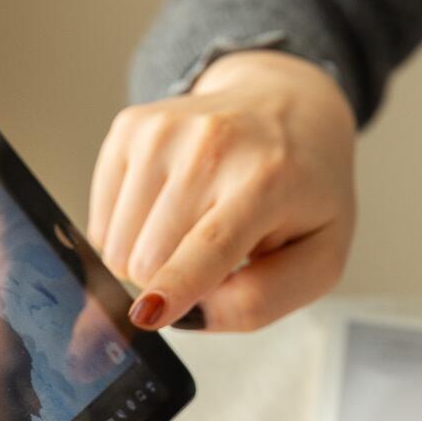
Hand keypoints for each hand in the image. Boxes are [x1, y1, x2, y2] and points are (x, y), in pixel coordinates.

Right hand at [87, 50, 356, 331]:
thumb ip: (266, 298)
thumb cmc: (304, 188)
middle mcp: (211, 145)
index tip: (145, 315)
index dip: (176, 286)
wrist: (285, 105)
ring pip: (117, 243)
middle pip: (150, 257)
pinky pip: (101, 220)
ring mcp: (163, 132)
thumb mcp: (321, 256)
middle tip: (214, 251)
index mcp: (269, 179)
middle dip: (173, 278)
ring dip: (149, 253)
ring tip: (194, 222)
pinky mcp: (130, 128)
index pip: (210, 244)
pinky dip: (129, 228)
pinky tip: (168, 204)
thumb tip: (192, 314)